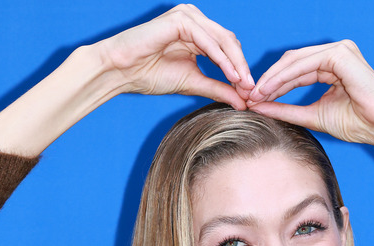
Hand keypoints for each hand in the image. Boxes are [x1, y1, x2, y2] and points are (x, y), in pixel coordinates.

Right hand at [0, 4, 253, 156]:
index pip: (228, 48)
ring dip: (237, 64)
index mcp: (197, 32)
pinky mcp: (180, 19)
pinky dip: (222, 58)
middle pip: (230, 42)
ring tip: (246, 85)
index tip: (253, 93)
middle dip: (243, 67)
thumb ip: (218, 88)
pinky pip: (208, 40)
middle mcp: (194, 20)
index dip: (241, 70)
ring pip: (223, 40)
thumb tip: (244, 102)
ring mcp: (187, 16)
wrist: (119, 71)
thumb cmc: (148, 75)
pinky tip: (232, 75)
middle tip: (254, 90)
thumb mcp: (192, 83)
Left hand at [247, 40, 373, 185]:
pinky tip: (269, 89)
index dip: (273, 84)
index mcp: (332, 65)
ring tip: (255, 94)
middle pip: (292, 62)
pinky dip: (284, 77)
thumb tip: (258, 108)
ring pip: (295, 61)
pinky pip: (304, 64)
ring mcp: (339, 51)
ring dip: (272, 78)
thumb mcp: (313, 115)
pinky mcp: (340, 54)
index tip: (253, 99)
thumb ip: (287, 110)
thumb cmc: (356, 123)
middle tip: (248, 95)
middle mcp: (336, 53)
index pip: (294, 70)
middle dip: (268, 79)